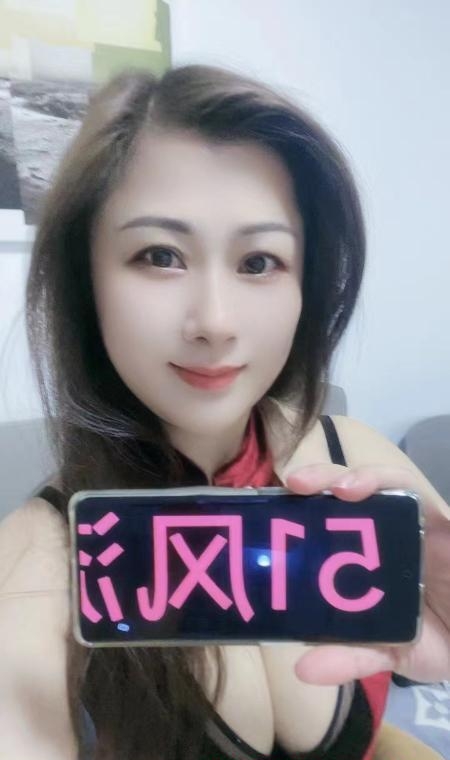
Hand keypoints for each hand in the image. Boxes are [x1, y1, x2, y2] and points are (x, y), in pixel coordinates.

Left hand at [285, 464, 449, 685]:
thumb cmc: (432, 638)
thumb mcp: (386, 652)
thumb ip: (349, 657)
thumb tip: (303, 670)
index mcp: (363, 556)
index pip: (326, 520)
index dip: (296, 509)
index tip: (266, 510)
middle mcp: (385, 532)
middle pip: (347, 491)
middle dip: (320, 478)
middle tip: (294, 483)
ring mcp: (413, 523)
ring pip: (383, 482)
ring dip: (359, 476)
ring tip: (339, 488)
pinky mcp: (443, 521)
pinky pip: (419, 494)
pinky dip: (394, 485)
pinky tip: (374, 492)